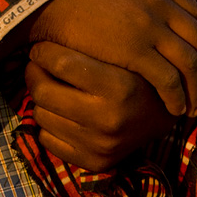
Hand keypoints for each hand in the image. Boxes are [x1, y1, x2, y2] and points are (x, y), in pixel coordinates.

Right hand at [25, 0, 196, 116]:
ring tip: (191, 106)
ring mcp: (150, 26)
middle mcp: (159, 3)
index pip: (193, 13)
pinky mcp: (136, 50)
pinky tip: (174, 108)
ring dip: (194, 87)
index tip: (196, 56)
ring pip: (189, 62)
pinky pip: (169, 79)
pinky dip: (176, 96)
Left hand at [25, 40, 176, 170]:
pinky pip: (46, 139)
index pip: (60, 63)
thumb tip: (42, 33)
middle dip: (33, 73)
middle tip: (37, 65)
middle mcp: (109, 119)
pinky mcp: (93, 163)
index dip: (42, 51)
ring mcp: (100, 145)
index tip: (42, 47)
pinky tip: (61, 112)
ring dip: (41, 99)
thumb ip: (87, 45)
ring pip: (40, 115)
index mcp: (118, 86)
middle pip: (43, 91)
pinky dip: (48, 124)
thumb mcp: (120, 53)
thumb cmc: (134, 73)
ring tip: (52, 87)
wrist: (163, 115)